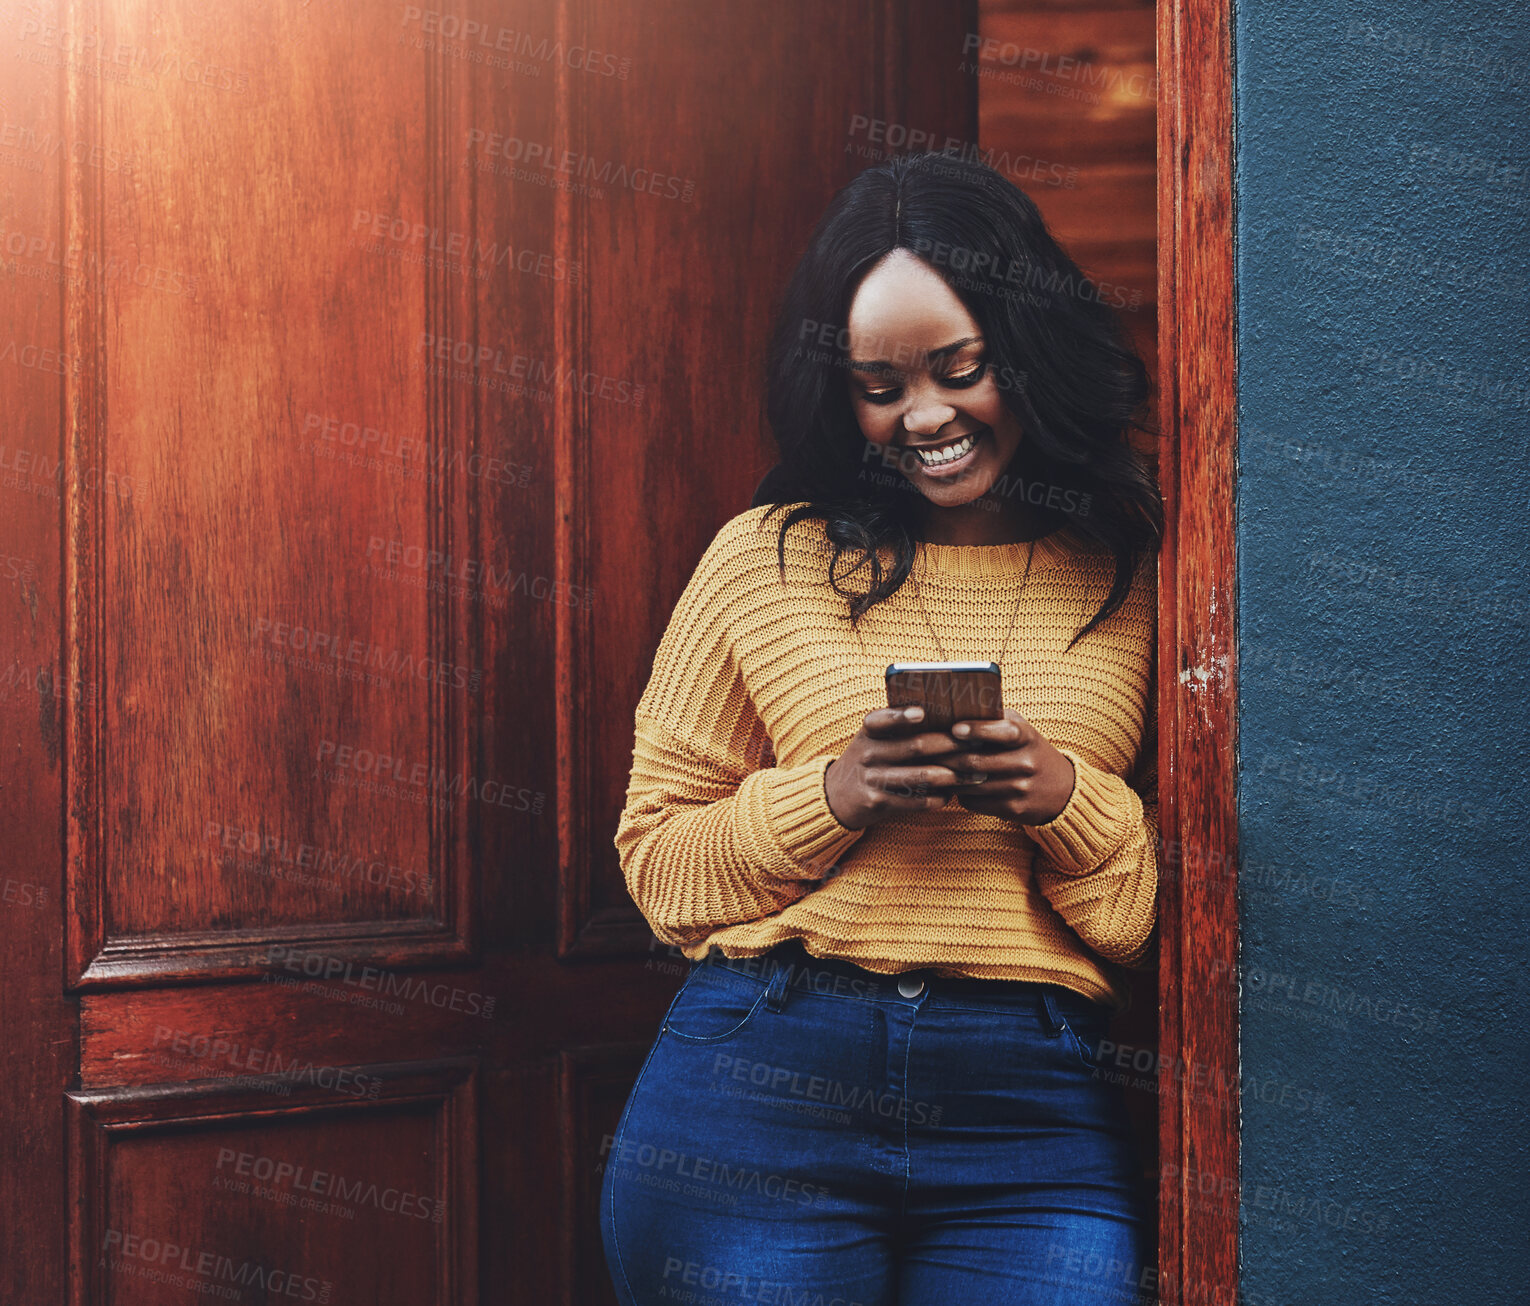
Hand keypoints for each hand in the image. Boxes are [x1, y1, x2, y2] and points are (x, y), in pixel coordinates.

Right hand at [824, 706, 972, 829]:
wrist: (835, 795)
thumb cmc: (868, 759)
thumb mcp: (872, 738)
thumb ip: (897, 726)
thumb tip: (946, 717)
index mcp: (868, 732)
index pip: (881, 719)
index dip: (900, 716)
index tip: (922, 713)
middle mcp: (868, 753)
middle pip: (915, 747)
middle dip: (950, 745)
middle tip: (977, 744)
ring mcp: (872, 779)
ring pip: (920, 776)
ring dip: (952, 776)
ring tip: (975, 775)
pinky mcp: (878, 803)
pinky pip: (914, 801)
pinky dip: (937, 798)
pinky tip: (952, 795)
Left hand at [941, 708, 1076, 823]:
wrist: (1063, 790)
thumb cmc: (1029, 750)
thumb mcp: (1020, 730)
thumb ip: (994, 719)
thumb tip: (953, 709)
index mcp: (1026, 737)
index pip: (1003, 731)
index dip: (978, 730)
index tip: (955, 729)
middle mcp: (1026, 762)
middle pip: (976, 762)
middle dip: (946, 757)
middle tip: (922, 751)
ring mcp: (1020, 788)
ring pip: (971, 784)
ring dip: (948, 776)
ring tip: (929, 767)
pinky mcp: (1014, 809)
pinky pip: (975, 802)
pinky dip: (959, 794)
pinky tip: (951, 785)